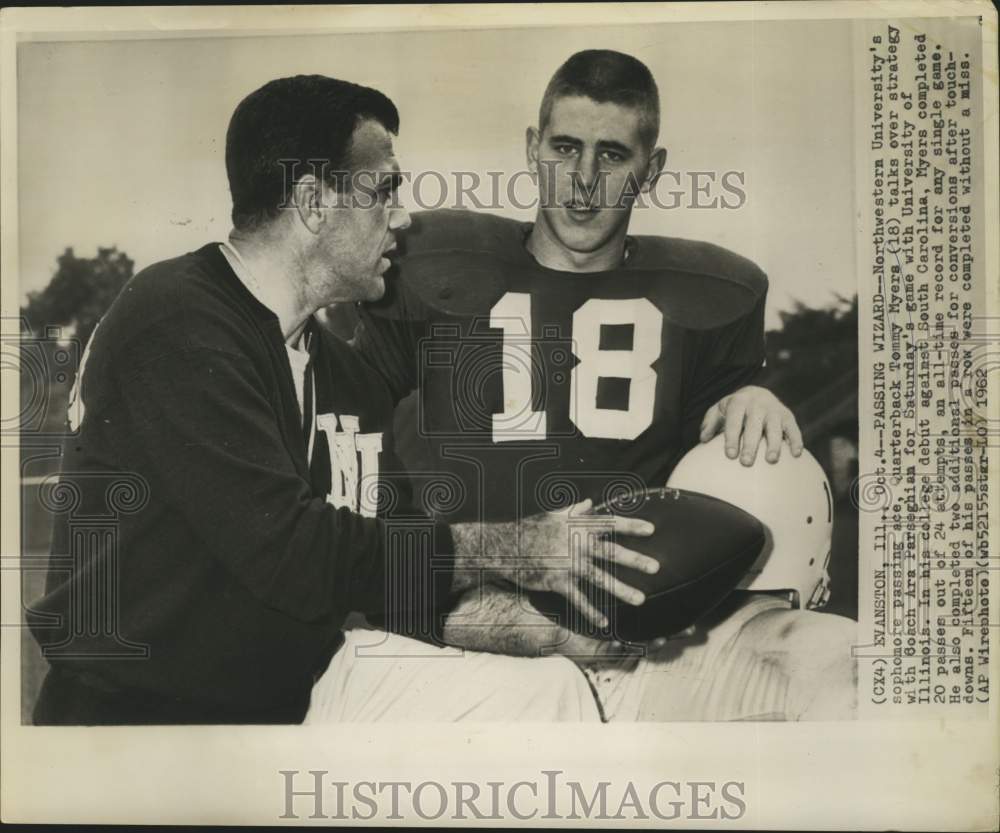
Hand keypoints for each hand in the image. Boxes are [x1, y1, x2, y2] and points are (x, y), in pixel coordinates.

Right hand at [494, 498, 658, 629]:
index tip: (652, 530)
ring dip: (622, 590)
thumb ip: (574, 511)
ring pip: (600, 579)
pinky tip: (605, 622)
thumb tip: (590, 503)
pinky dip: (592, 611)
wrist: (505, 547)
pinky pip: (578, 599)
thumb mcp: (553, 516)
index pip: (611, 524)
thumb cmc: (530, 529)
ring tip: (641, 599)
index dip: (632, 526)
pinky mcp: (557, 582)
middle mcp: (577, 545)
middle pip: (612, 553)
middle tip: (656, 567)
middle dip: (635, 560)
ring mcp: (568, 565)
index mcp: (578, 526)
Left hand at [700, 385, 802, 465]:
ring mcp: (774, 410)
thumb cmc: (734, 409)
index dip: (732, 437)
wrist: (757, 393)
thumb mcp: (719, 410)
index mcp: (738, 402)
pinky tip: (795, 454)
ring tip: (770, 460)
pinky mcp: (788, 416)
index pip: (734, 421)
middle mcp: (757, 405)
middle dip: (750, 444)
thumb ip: (710, 423)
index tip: (730, 455)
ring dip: (774, 444)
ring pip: (775, 427)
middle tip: (746, 462)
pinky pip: (793, 429)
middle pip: (754, 426)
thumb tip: (704, 438)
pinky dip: (796, 440)